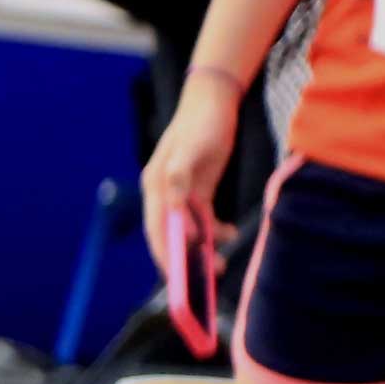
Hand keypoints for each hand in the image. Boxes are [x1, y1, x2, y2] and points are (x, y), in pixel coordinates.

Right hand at [142, 76, 239, 257]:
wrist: (215, 101)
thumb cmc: (201, 122)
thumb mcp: (190, 149)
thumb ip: (179, 178)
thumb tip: (173, 209)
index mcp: (156, 187)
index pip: (156, 228)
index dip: (165, 252)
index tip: (177, 274)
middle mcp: (165, 194)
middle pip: (169, 235)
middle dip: (182, 260)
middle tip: (201, 281)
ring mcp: (182, 193)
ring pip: (187, 231)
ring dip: (201, 249)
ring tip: (219, 265)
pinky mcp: (199, 190)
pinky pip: (203, 218)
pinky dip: (213, 231)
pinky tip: (228, 234)